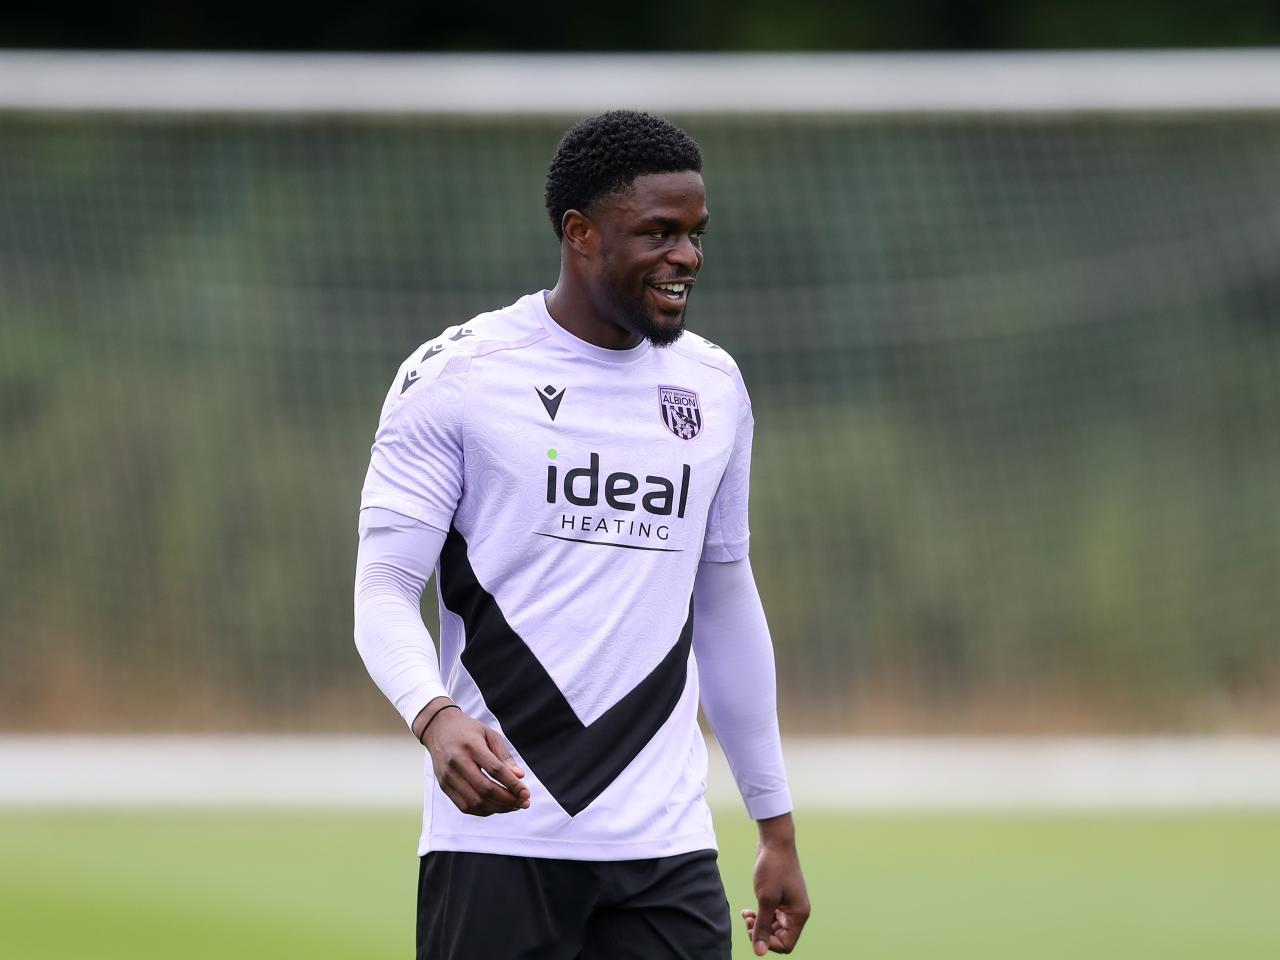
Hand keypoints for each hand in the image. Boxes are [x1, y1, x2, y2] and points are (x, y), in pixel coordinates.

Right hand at [413, 698, 530, 815]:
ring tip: (513, 806)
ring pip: (475, 801)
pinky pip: (464, 806)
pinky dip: (483, 811)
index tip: (527, 793)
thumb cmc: (468, 730)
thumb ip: (504, 756)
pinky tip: (496, 807)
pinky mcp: (444, 786)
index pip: (495, 770)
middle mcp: (457, 762)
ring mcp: (448, 776)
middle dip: (508, 800)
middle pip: (485, 789)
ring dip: (497, 808)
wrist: (438, 728)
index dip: (513, 784)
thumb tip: (520, 776)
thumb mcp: (490, 735)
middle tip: (524, 803)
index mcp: (471, 746)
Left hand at [740, 813, 808, 954]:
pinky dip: (758, 915)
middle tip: (747, 922)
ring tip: (745, 916)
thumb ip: (762, 926)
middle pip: (779, 937)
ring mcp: (788, 904)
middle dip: (761, 933)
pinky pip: (770, 915)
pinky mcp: (780, 897)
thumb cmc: (773, 868)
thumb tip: (759, 952)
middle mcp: (796, 912)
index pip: (786, 944)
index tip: (753, 931)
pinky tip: (746, 911)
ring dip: (758, 924)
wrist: (775, 842)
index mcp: (799, 914)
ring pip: (773, 927)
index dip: (769, 944)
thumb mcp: (766, 899)